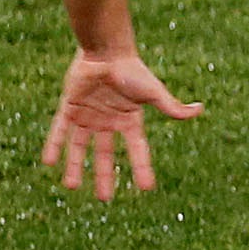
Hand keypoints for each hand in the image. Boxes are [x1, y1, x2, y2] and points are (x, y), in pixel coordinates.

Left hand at [41, 49, 198, 200]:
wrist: (106, 51)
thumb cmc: (132, 70)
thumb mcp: (154, 92)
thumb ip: (172, 106)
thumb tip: (200, 110)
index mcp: (129, 120)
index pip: (137, 149)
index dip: (142, 168)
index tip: (147, 189)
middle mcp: (107, 121)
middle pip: (105, 154)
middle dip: (104, 176)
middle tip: (104, 198)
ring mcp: (87, 115)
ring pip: (80, 146)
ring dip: (75, 166)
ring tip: (71, 186)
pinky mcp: (69, 107)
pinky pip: (60, 130)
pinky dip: (54, 145)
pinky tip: (48, 162)